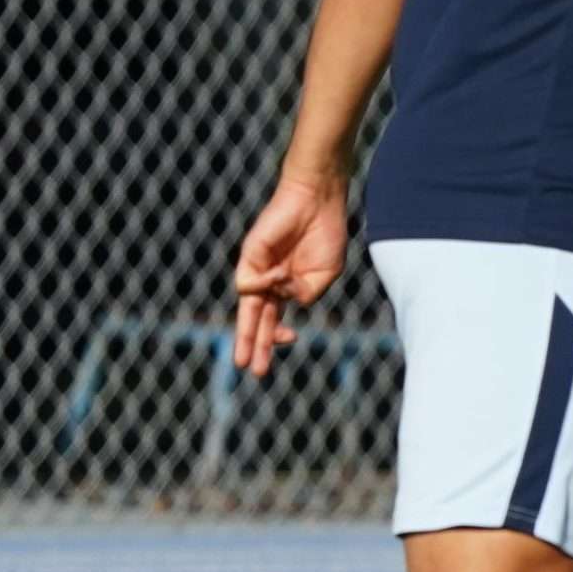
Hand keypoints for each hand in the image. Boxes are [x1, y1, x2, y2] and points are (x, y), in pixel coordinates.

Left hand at [231, 169, 348, 378]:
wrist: (319, 202)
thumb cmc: (326, 235)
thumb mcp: (326, 275)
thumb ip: (308, 294)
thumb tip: (284, 300)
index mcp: (286, 289)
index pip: (272, 321)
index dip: (276, 337)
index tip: (293, 339)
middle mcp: (268, 282)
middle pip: (254, 320)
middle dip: (252, 346)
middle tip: (250, 369)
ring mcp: (257, 269)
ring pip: (246, 306)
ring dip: (253, 330)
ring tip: (256, 346)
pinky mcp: (249, 256)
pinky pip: (249, 282)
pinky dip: (265, 284)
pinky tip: (281, 274)